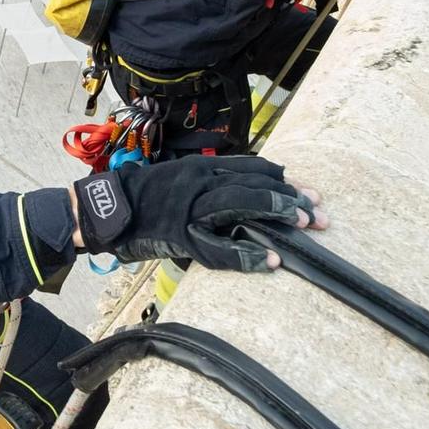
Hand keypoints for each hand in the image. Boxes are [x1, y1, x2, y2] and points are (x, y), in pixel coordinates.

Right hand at [71, 156, 324, 273]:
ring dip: (276, 214)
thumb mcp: (183, 179)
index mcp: (203, 166)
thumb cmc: (146, 196)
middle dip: (290, 199)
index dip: (284, 181)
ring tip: (305, 227)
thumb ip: (213, 183)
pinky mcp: (180, 236)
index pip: (254, 169)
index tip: (310, 193)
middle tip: (320, 214)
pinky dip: (248, 256)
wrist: (108, 209)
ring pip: (240, 205)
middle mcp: (199, 181)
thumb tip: (250, 191)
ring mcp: (189, 208)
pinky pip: (220, 248)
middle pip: (254, 185)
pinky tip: (272, 262)